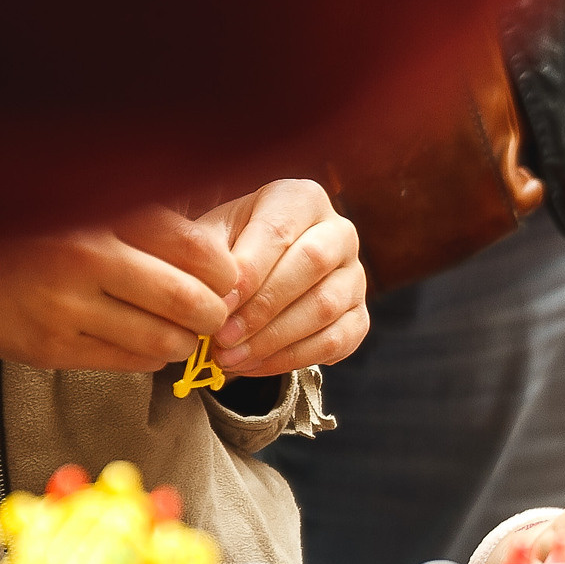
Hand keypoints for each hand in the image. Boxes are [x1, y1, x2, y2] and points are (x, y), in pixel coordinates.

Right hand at [0, 205, 238, 371]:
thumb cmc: (6, 227)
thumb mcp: (69, 199)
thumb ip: (136, 215)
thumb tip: (213, 251)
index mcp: (96, 209)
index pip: (198, 249)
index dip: (225, 272)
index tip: (223, 277)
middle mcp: (86, 256)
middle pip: (193, 301)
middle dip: (214, 314)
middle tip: (212, 312)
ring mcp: (68, 307)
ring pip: (166, 340)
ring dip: (182, 339)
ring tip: (176, 327)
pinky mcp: (53, 348)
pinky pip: (131, 361)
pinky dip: (149, 354)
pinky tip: (140, 338)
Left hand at [199, 179, 367, 375]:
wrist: (260, 274)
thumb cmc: (232, 248)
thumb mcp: (212, 237)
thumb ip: (206, 254)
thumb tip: (207, 288)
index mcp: (302, 199)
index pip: (279, 231)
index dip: (249, 270)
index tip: (218, 302)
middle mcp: (338, 232)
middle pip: (311, 264)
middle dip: (262, 306)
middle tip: (223, 336)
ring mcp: (355, 276)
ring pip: (325, 307)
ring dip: (274, 338)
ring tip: (231, 356)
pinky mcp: (359, 316)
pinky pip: (336, 341)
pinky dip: (292, 358)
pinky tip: (254, 364)